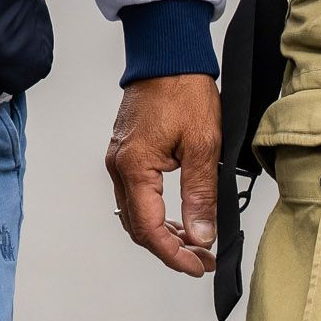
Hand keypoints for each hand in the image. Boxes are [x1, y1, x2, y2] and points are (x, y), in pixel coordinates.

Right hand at [106, 75, 221, 276]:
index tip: (198, 266)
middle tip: (202, 259)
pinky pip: (135, 195)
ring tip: (195, 243)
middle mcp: (119, 166)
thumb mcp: (202, 146)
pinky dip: (155, 213)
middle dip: (169, 249)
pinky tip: (177, 216)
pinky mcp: (125, 152)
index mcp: (134, 167)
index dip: (174, 255)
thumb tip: (200, 236)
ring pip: (135, 213)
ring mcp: (119, 159)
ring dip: (162, 234)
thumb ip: (200, 195)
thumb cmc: (183, 90)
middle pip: (137, 227)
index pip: (150, 229)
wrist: (167, 55)